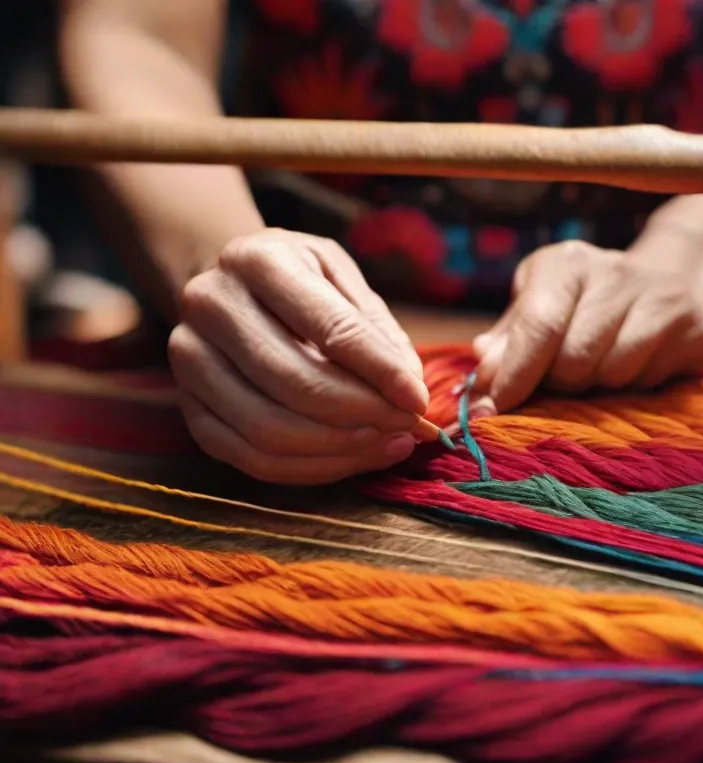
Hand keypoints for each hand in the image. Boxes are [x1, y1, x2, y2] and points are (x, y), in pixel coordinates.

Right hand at [168, 228, 427, 483]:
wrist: (229, 288)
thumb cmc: (300, 283)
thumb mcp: (342, 278)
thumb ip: (376, 329)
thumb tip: (409, 390)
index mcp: (259, 260)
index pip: (330, 328)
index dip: (381, 371)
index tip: (418, 399)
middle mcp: (211, 305)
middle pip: (297, 384)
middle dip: (365, 414)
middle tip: (409, 426)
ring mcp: (190, 360)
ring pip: (271, 431)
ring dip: (342, 448)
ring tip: (391, 442)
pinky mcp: (189, 408)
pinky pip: (253, 459)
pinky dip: (314, 468)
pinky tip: (355, 457)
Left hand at [472, 240, 702, 412]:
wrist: (675, 276)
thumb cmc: (586, 302)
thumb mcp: (539, 305)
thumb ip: (509, 340)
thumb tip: (483, 371)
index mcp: (568, 263)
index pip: (538, 325)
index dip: (513, 376)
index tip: (489, 412)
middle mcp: (616, 272)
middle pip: (573, 360)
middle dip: (560, 381)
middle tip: (566, 374)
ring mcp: (664, 298)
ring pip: (613, 375)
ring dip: (598, 386)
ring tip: (602, 365)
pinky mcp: (699, 329)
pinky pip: (651, 381)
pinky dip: (635, 385)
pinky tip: (637, 364)